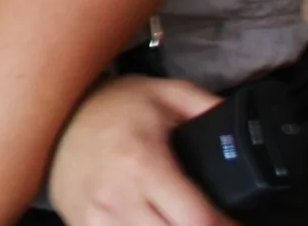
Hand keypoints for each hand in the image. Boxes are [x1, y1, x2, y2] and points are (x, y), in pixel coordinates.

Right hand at [46, 75, 228, 225]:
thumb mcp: (168, 95)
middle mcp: (116, 195)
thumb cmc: (115, 105)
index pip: (198, 219)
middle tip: (211, 220)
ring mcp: (95, 216)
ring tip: (183, 219)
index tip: (238, 223)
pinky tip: (153, 221)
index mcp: (142, 162)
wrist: (56, 111)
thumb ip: (210, 109)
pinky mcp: (81, 225)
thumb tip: (252, 127)